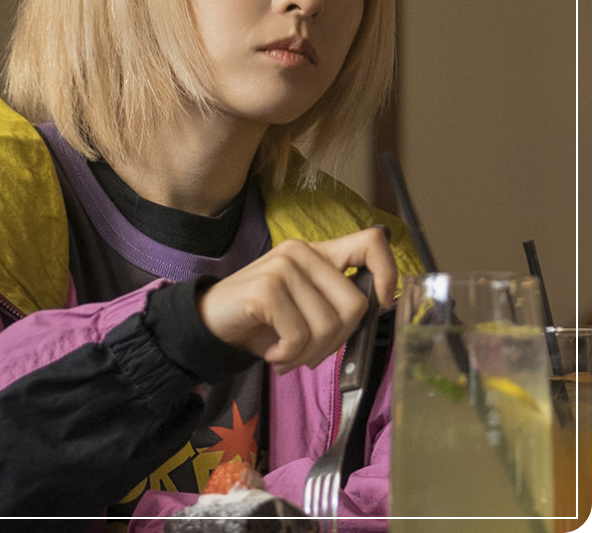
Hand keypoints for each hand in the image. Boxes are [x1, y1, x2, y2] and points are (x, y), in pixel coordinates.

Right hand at [196, 227, 396, 373]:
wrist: (210, 324)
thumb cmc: (262, 320)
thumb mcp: (305, 305)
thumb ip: (336, 300)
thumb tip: (383, 307)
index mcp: (318, 253)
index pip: (372, 243)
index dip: (387, 275)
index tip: (378, 306)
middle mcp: (301, 252)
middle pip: (355, 303)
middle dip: (337, 341)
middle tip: (310, 352)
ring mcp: (283, 266)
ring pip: (328, 325)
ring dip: (309, 354)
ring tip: (288, 355)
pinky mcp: (266, 288)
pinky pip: (299, 335)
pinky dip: (289, 356)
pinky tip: (274, 354)